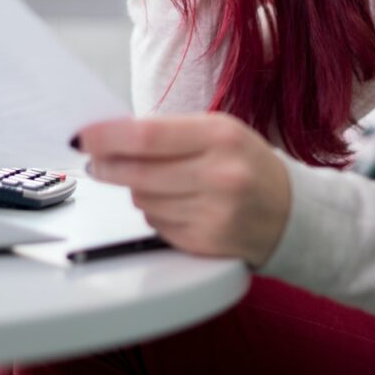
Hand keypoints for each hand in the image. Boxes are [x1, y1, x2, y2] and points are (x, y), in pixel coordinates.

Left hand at [74, 113, 290, 267]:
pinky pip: (157, 225)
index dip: (107, 137)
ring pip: (143, 201)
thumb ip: (168, 131)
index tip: (83, 136)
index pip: (147, 135)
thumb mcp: (219, 131)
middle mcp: (220, 175)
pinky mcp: (206, 244)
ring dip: (137, 190)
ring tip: (160, 181)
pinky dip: (156, 213)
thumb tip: (109, 137)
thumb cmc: (247, 163)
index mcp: (221, 136)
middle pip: (138, 173)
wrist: (291, 213)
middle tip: (97, 162)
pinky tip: (177, 204)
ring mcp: (214, 214)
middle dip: (108, 167)